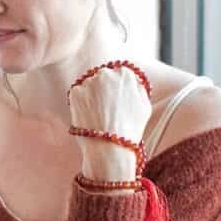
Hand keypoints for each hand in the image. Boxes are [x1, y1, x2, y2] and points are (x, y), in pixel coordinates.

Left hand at [68, 64, 151, 180]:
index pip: (119, 74)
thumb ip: (138, 88)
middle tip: (104, 108)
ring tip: (97, 115)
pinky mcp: (75, 92)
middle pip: (102, 77)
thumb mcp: (144, 106)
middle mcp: (106, 73)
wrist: (109, 147)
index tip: (115, 100)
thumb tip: (132, 81)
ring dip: (91, 96)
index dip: (117, 88)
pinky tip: (88, 116)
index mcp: (126, 74)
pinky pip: (77, 95)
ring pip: (88, 86)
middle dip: (102, 89)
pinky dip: (80, 104)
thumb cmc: (130, 130)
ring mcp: (89, 82)